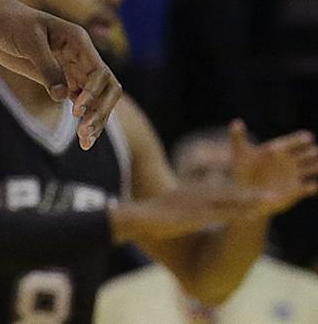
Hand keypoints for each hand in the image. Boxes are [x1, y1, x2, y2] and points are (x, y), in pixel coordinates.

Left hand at [0, 0, 121, 147]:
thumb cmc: (9, 22)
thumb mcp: (28, 42)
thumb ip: (47, 67)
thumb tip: (63, 97)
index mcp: (77, 41)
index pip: (99, 72)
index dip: (93, 93)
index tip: (76, 109)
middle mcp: (80, 55)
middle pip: (106, 87)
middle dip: (100, 110)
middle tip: (84, 130)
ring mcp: (71, 68)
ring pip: (96, 97)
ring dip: (96, 118)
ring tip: (85, 141)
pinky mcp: (60, 78)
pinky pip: (80, 100)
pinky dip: (84, 117)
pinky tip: (82, 137)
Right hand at [111, 184, 278, 247]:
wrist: (133, 217)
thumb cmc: (146, 216)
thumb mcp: (166, 209)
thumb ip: (178, 207)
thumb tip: (181, 212)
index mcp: (190, 193)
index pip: (219, 190)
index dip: (239, 190)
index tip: (257, 189)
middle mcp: (196, 195)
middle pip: (229, 191)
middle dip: (251, 192)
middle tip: (273, 192)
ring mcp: (196, 204)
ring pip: (231, 200)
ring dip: (252, 199)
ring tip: (272, 199)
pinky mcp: (195, 216)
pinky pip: (223, 214)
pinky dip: (239, 213)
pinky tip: (253, 214)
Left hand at [228, 120, 317, 216]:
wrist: (246, 192)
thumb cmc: (242, 169)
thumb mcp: (240, 152)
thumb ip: (238, 137)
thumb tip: (236, 121)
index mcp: (278, 150)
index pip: (292, 142)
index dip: (300, 140)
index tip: (308, 137)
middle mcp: (289, 161)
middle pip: (306, 155)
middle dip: (312, 153)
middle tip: (316, 151)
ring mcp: (294, 175)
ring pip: (312, 169)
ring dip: (317, 167)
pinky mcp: (296, 191)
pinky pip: (308, 188)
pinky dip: (312, 187)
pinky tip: (313, 186)